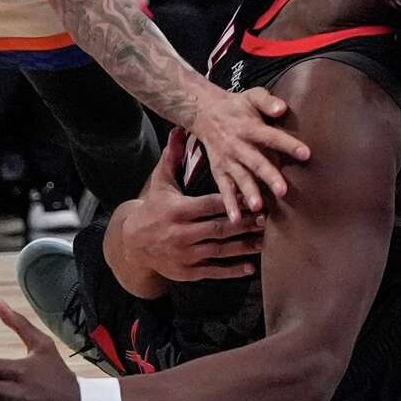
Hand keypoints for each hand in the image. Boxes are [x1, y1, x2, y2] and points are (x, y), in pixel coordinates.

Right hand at [120, 132, 265, 281]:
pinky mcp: (187, 272)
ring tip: (266, 242)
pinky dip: (232, 270)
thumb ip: (173, 157)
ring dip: (244, 247)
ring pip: (220, 250)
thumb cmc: (153, 208)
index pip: (209, 204)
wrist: (133, 244)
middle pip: (219, 228)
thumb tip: (178, 129)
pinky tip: (250, 267)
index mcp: (177, 210)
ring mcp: (185, 255)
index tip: (253, 198)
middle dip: (244, 224)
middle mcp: (181, 234)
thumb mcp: (160, 182)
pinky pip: (213, 271)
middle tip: (267, 219)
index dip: (232, 201)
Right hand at [187, 82, 310, 219]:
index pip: (271, 136)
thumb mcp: (252, 95)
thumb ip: (268, 101)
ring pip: (240, 178)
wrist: (205, 113)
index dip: (288, 144)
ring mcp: (228, 160)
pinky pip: (224, 189)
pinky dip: (229, 204)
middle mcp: (238, 146)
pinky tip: (236, 220)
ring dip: (248, 193)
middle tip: (283, 191)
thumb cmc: (237, 106)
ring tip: (258, 207)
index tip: (306, 153)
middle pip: (255, 162)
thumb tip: (282, 108)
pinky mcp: (219, 171)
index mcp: (249, 127)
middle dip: (269, 176)